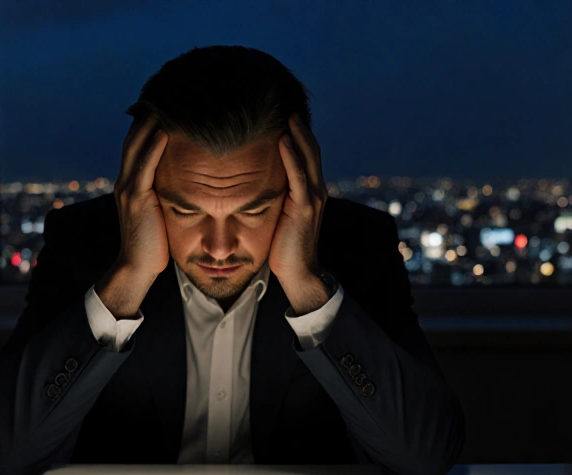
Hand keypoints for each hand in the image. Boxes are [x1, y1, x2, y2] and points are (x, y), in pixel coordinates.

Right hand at [96, 115, 169, 317]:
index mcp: (133, 181)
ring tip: (170, 99)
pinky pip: (145, 165)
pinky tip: (167, 128)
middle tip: (172, 88)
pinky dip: (154, 145)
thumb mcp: (162, 211)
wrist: (138, 269)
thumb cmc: (156, 244)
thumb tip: (189, 179)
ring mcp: (129, 188)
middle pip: (136, 134)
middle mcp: (127, 180)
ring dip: (152, 120)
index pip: (140, 140)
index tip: (172, 99)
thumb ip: (168, 192)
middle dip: (151, 111)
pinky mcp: (136, 199)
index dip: (152, 118)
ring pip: (138, 144)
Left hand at [270, 113, 328, 314]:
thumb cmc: (284, 247)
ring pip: (308, 157)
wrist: (298, 272)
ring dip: (297, 134)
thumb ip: (275, 197)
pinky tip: (283, 140)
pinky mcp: (304, 208)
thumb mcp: (278, 215)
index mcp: (309, 190)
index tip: (282, 114)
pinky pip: (298, 176)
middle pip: (310, 148)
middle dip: (299, 126)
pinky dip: (291, 156)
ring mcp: (312, 198)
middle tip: (284, 104)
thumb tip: (256, 182)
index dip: (297, 133)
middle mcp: (315, 190)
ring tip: (286, 114)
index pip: (305, 153)